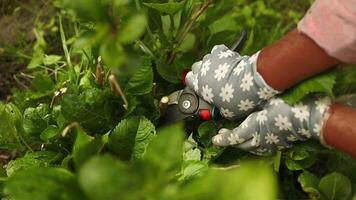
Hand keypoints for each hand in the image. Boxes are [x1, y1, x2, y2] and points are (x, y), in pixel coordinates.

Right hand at [185, 45, 279, 119]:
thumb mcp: (225, 111)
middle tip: (210, 78)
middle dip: (201, 71)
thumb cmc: (236, 99)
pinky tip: (227, 60)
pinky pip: (217, 50)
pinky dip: (221, 54)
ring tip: (220, 69)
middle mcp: (201, 71)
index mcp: (198, 85)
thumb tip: (221, 109)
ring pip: (206, 59)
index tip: (200, 85)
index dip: (194, 82)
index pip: (188, 80)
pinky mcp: (220, 51)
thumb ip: (218, 108)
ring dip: (211, 63)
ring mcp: (210, 59)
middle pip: (195, 67)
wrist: (248, 83)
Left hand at [212, 96, 331, 154]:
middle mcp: (261, 138)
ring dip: (243, 145)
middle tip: (222, 135)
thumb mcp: (266, 98)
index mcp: (255, 126)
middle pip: (242, 145)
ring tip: (238, 139)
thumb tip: (239, 97)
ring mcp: (272, 143)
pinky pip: (264, 149)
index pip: (235, 137)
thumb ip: (252, 100)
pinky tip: (257, 142)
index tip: (215, 140)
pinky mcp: (282, 145)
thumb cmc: (289, 103)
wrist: (312, 116)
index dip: (224, 139)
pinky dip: (257, 146)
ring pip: (253, 149)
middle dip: (231, 141)